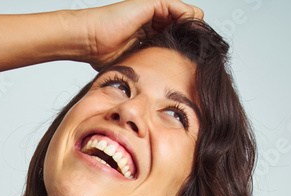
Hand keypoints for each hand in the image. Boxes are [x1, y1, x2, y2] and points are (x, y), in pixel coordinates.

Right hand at [75, 0, 204, 69]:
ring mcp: (155, 10)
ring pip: (187, 17)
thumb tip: (155, 93)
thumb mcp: (131, 66)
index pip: (177, 37)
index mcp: (149, 33)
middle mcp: (154, 20)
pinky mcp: (155, 4)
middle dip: (194, 41)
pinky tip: (189, 39)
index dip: (186, 49)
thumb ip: (145, 71)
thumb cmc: (101, 53)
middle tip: (201, 59)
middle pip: (185, 26)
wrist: (89, 39)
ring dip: (194, 32)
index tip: (193, 66)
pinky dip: (190, 22)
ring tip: (198, 50)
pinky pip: (182, 10)